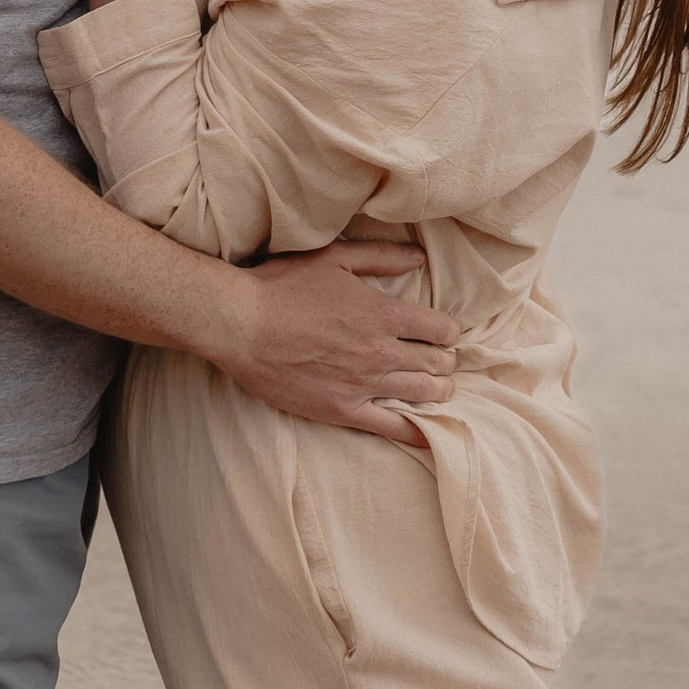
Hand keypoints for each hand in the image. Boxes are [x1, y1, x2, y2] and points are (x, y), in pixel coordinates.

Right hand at [220, 239, 458, 444]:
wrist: (241, 325)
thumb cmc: (283, 287)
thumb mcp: (334, 259)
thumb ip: (380, 257)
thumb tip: (418, 258)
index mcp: (384, 314)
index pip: (442, 329)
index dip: (447, 331)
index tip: (441, 333)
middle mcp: (381, 352)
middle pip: (439, 364)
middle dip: (446, 362)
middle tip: (440, 361)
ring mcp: (364, 384)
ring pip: (424, 394)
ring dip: (438, 391)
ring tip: (436, 387)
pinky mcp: (343, 410)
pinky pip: (393, 427)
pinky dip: (417, 430)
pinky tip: (429, 432)